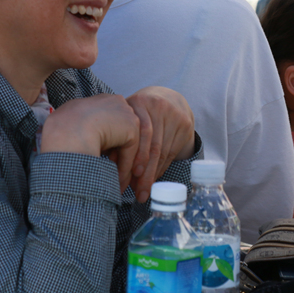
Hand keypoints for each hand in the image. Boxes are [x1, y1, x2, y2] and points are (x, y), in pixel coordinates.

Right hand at [40, 94, 140, 190]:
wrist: (66, 134)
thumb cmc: (59, 135)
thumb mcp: (70, 128)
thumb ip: (84, 130)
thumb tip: (87, 144)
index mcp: (95, 100)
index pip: (106, 122)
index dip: (105, 144)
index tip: (99, 160)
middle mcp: (112, 101)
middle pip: (120, 130)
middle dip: (118, 154)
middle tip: (113, 175)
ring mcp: (124, 111)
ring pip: (126, 141)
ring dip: (123, 164)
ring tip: (118, 183)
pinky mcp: (131, 124)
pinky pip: (130, 149)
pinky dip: (126, 167)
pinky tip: (120, 181)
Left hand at [125, 87, 194, 202]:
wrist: (168, 98)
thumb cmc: (139, 114)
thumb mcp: (128, 118)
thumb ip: (119, 136)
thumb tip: (107, 166)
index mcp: (139, 102)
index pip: (140, 134)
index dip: (137, 156)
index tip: (132, 176)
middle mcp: (159, 106)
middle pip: (153, 146)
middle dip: (145, 173)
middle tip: (138, 194)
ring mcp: (175, 115)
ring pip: (163, 152)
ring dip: (153, 175)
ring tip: (144, 192)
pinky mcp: (186, 124)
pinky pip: (172, 152)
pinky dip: (161, 168)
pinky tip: (154, 179)